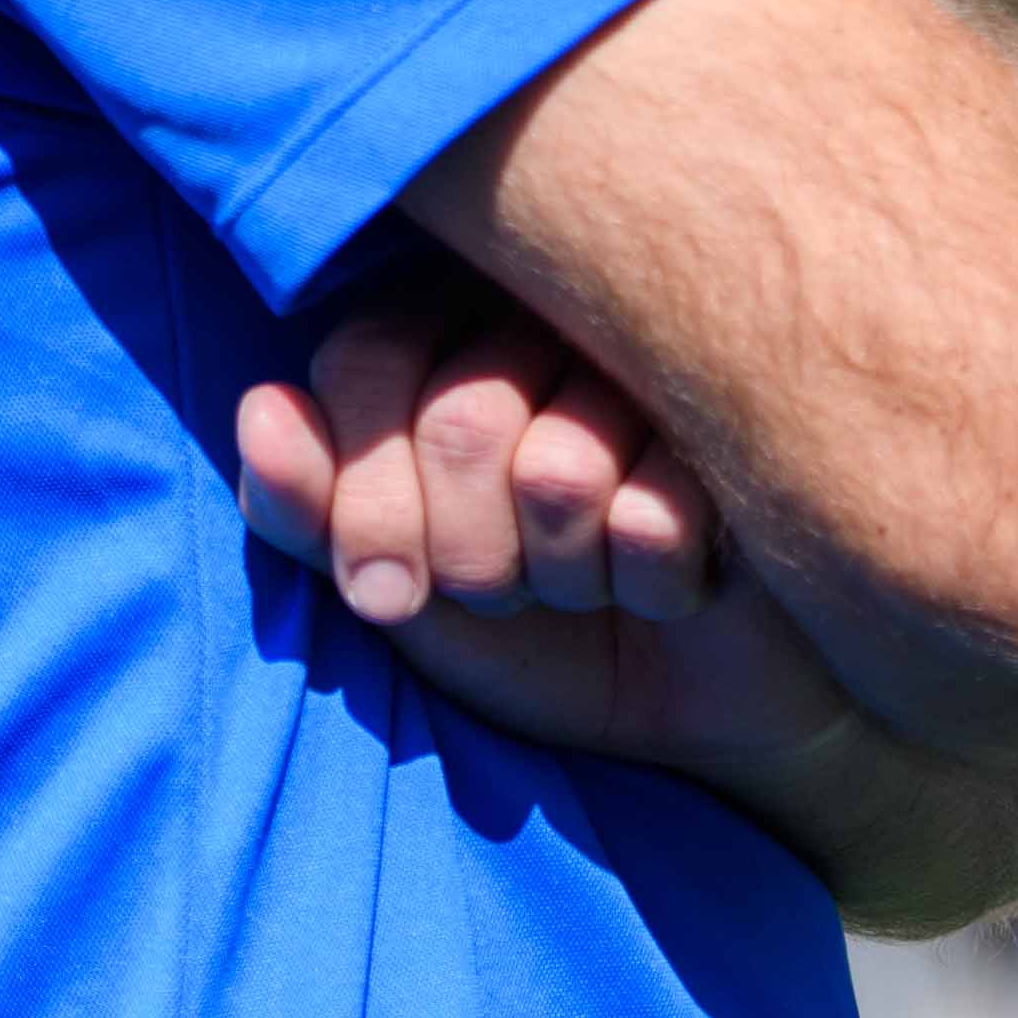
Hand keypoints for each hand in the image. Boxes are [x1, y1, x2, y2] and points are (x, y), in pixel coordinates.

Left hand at [236, 281, 866, 788]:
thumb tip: (260, 411)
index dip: (359, 495)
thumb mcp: (392, 583)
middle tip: (512, 588)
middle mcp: (561, 307)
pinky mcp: (756, 417)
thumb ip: (304, 505)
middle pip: (459, 424)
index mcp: (456, 319)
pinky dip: (649, 586)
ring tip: (598, 576)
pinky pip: (653, 518)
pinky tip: (683, 579)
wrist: (702, 710)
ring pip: (558, 472)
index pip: (365, 357)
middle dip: (469, 559)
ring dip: (564, 575)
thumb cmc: (536, 627)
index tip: (385, 585)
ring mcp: (668, 352)